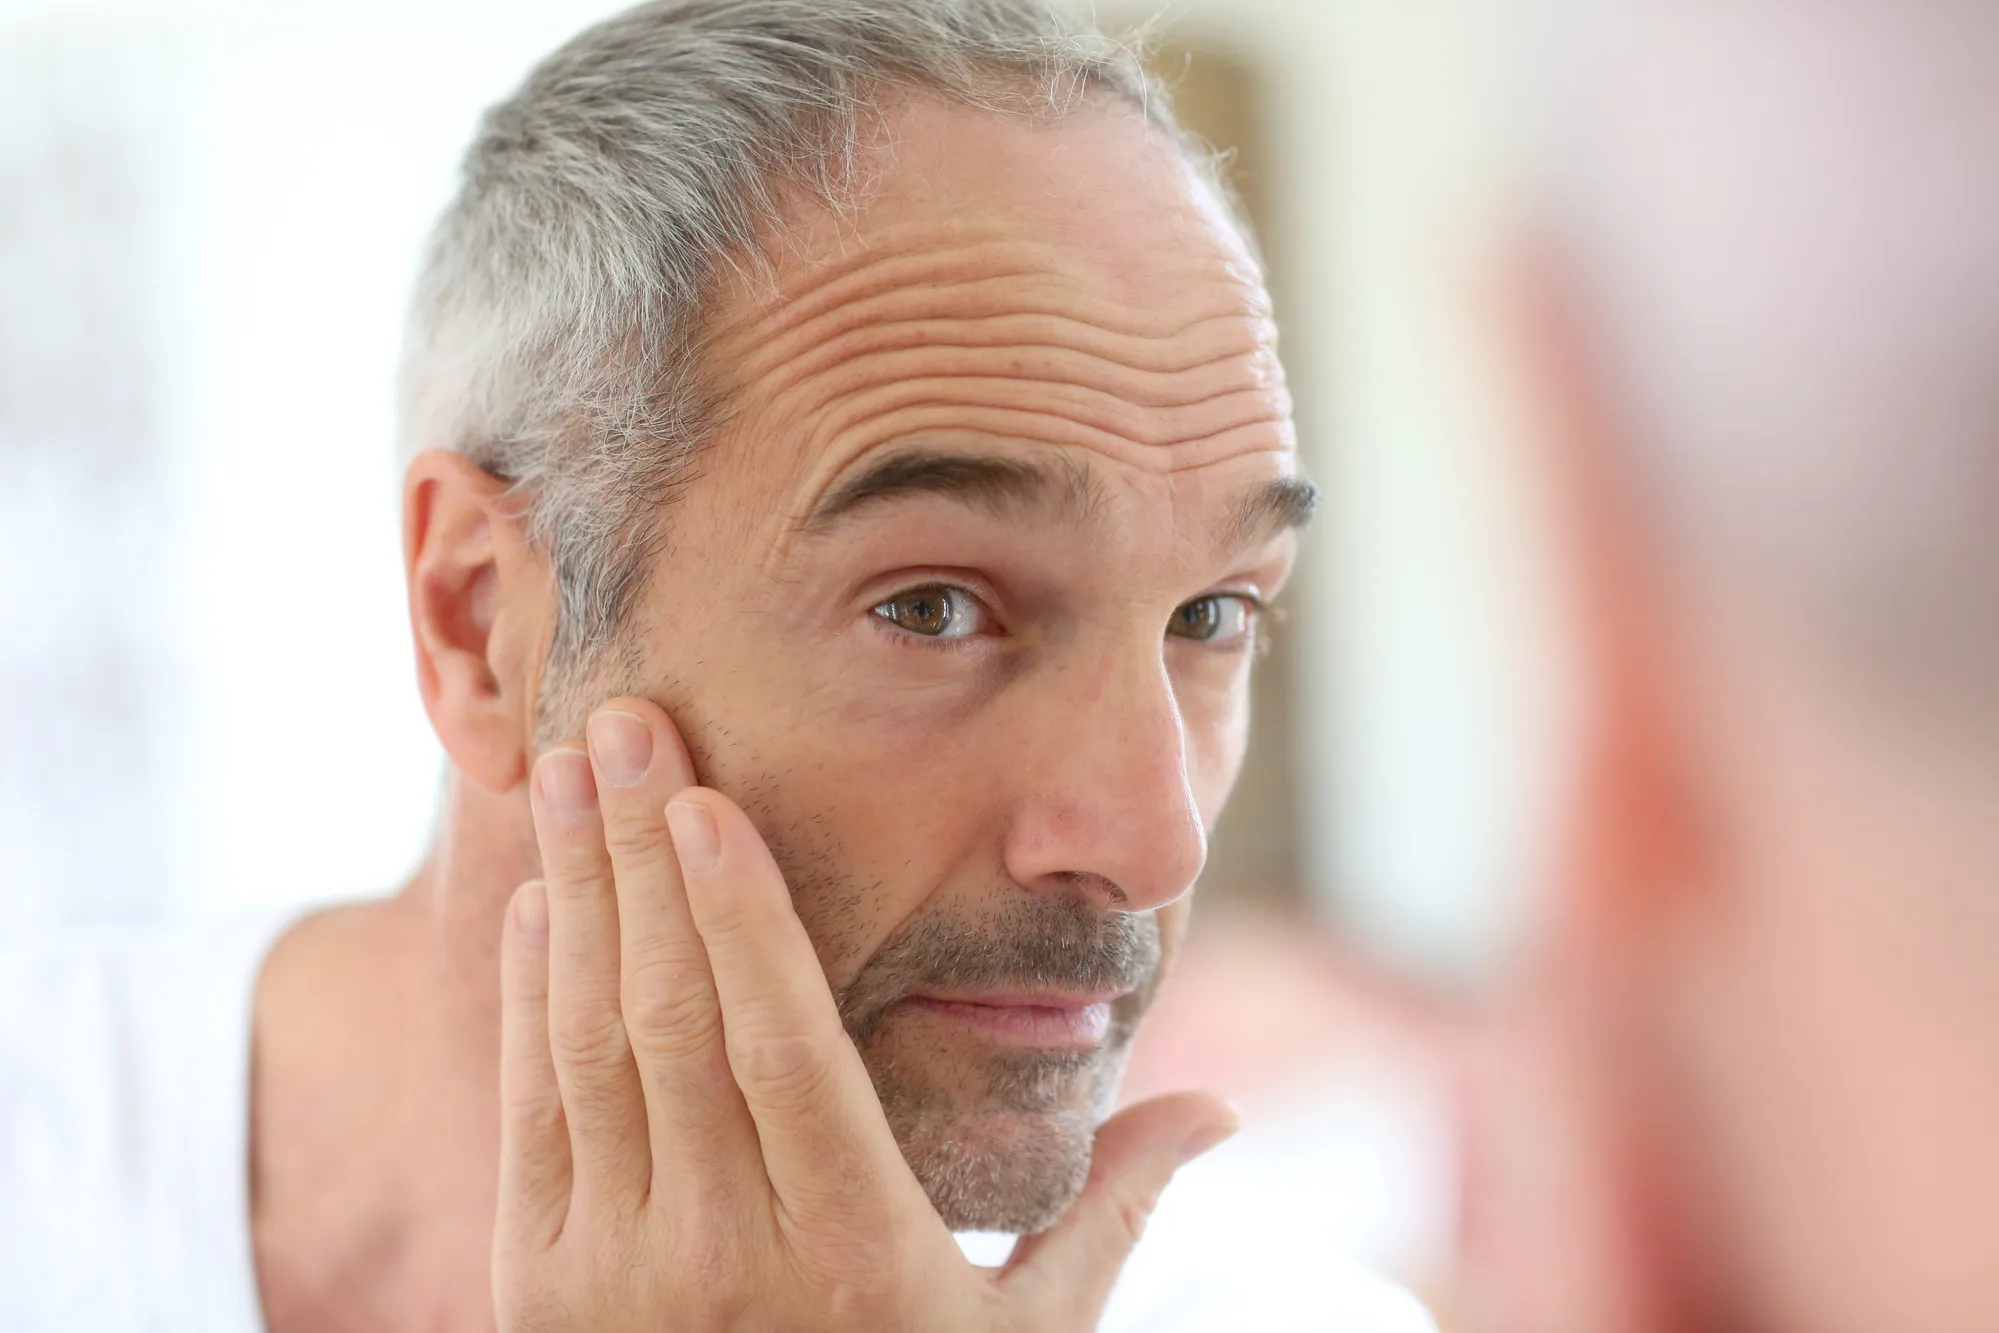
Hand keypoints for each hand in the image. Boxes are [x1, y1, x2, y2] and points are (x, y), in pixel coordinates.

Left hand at [493, 697, 1236, 1331]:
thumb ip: (1114, 1209)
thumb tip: (1227, 1109)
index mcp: (852, 1253)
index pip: (781, 1048)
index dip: (738, 912)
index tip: (702, 797)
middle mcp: (721, 1257)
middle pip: (670, 1019)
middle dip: (634, 855)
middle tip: (615, 720)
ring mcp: (614, 1277)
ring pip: (588, 1050)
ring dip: (572, 898)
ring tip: (561, 774)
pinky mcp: (538, 1293)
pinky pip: (533, 1115)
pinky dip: (527, 1000)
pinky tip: (539, 905)